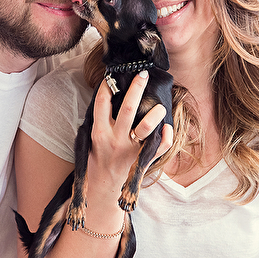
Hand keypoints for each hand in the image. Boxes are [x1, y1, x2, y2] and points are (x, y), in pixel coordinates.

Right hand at [88, 71, 172, 187]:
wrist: (103, 183)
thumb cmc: (98, 154)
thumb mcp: (91, 135)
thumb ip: (101, 117)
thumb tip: (112, 89)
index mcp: (100, 132)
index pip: (102, 102)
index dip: (108, 86)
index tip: (114, 75)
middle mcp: (116, 139)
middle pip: (128, 108)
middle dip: (136, 88)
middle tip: (143, 74)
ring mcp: (131, 149)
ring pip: (147, 127)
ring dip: (155, 113)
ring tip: (160, 105)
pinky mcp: (143, 158)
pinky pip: (160, 146)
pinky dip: (167, 135)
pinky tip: (167, 126)